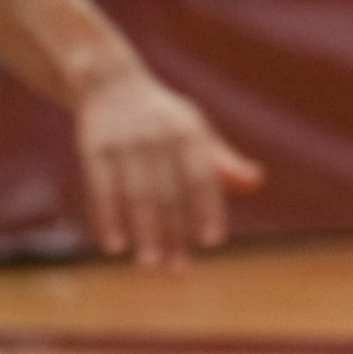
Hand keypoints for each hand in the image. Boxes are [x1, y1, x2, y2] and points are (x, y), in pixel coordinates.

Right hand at [74, 68, 262, 267]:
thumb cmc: (162, 116)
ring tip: (151, 265)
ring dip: (145, 233)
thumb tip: (257, 182)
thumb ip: (223, 161)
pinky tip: (115, 246)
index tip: (213, 242)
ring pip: (137, 196)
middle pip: (169, 194)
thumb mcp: (195, 129)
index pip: (202, 177)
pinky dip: (109, 219)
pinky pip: (103, 190)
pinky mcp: (94, 149)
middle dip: (174, 234)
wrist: (109, 83)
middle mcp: (157, 137)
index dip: (207, 209)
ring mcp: (124, 143)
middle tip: (178, 270)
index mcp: (187, 132)